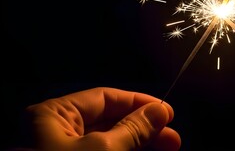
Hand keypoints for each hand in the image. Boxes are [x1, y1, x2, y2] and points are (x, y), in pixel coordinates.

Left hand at [24, 87, 180, 150]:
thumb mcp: (103, 150)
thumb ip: (133, 129)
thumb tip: (159, 111)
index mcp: (54, 116)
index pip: (103, 98)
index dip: (138, 102)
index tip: (167, 113)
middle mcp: (56, 134)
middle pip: (109, 122)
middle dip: (143, 130)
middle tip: (173, 139)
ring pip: (109, 144)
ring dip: (139, 148)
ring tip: (168, 150)